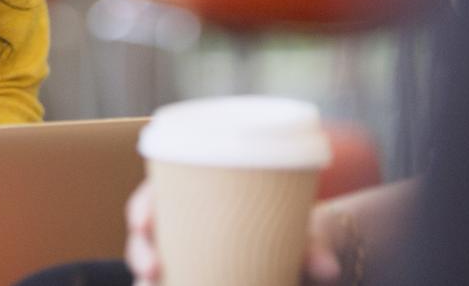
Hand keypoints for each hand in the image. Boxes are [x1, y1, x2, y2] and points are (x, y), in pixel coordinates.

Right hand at [125, 180, 345, 285]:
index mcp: (197, 194)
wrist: (299, 249)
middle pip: (145, 231)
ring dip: (144, 275)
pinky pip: (170, 281)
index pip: (155, 192)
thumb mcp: (298, 230)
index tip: (143, 221)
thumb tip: (329, 268)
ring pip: (151, 262)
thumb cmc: (291, 229)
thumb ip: (311, 248)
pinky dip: (159, 285)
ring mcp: (184, 254)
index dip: (142, 205)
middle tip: (151, 266)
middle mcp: (183, 223)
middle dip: (139, 249)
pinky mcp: (194, 276)